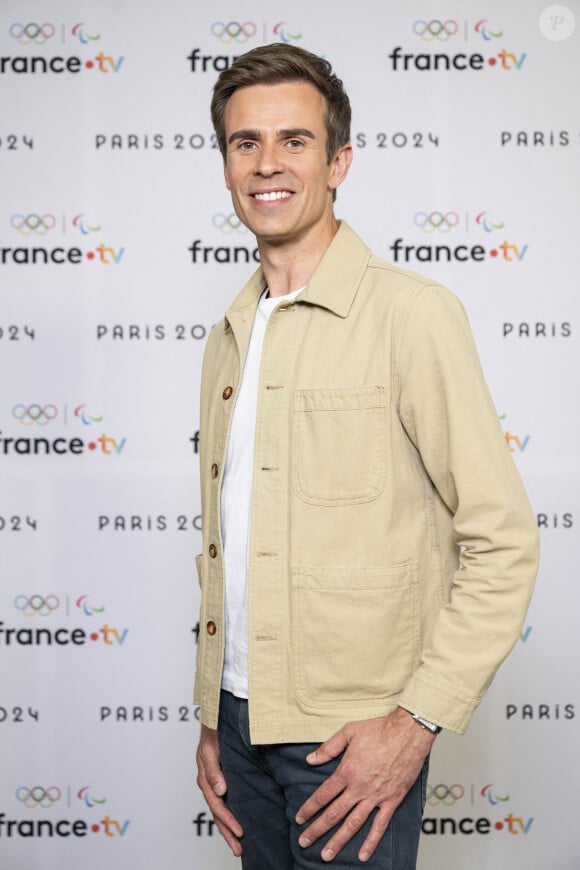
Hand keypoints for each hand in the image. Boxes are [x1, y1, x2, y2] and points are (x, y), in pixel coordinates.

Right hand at [196, 724, 243, 856]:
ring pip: (221, 812)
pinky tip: (238, 824)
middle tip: (239, 849)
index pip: (217, 806)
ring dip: (228, 829)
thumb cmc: (211, 735)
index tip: (240, 831)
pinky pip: (224, 803)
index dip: (228, 820)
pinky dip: (229, 816)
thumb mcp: (209, 751)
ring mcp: (214, 785)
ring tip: (239, 845)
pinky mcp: (221, 782)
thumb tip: (220, 791)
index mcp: (205, 780)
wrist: (213, 724)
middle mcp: (209, 785)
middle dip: (228, 833)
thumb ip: (213, 771)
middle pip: (218, 815)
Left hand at [295, 707, 435, 862]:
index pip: (323, 795)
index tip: (300, 818)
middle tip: (305, 842)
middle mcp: (359, 787)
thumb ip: (329, 748)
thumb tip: (310, 759)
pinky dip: (371, 842)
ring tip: (326, 855)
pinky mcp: (392, 800)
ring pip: (353, 824)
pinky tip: (362, 855)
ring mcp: (376, 796)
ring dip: (338, 841)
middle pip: (334, 814)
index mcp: (347, 771)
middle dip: (317, 829)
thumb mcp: (349, 731)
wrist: (408, 733)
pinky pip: (380, 825)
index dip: (309, 808)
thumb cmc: (380, 729)